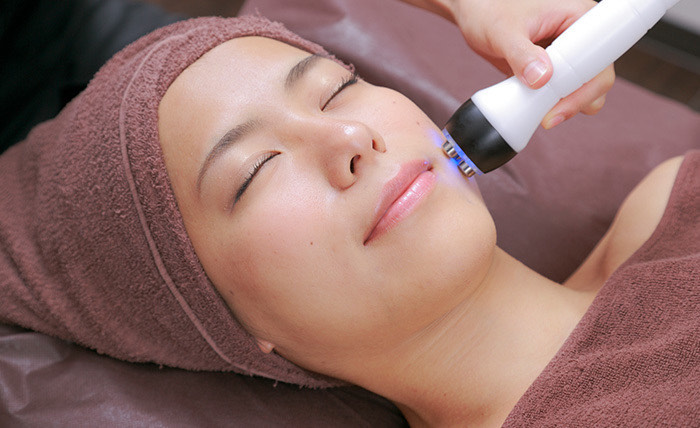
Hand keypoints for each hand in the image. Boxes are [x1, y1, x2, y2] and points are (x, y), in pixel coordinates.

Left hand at [401, 0, 614, 128]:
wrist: (474, 14)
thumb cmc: (489, 9)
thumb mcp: (503, 31)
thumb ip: (521, 54)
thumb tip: (542, 78)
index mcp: (577, 17)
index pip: (599, 57)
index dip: (586, 85)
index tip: (561, 103)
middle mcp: (577, 37)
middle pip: (596, 77)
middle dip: (576, 101)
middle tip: (549, 118)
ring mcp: (565, 55)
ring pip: (580, 88)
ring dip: (564, 105)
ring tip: (540, 114)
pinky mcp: (551, 69)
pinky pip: (560, 92)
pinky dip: (550, 104)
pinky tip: (535, 110)